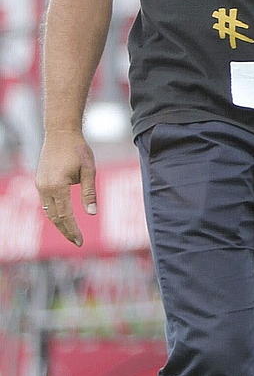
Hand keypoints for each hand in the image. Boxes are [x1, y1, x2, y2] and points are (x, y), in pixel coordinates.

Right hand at [34, 130, 96, 246]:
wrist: (60, 133)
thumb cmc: (78, 150)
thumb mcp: (89, 170)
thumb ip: (89, 192)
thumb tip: (92, 214)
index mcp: (57, 186)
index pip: (65, 216)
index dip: (73, 230)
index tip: (80, 242)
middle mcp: (45, 188)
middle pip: (54, 217)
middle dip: (66, 231)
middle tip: (77, 242)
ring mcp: (40, 185)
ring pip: (48, 211)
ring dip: (59, 223)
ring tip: (72, 233)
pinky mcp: (39, 181)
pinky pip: (46, 202)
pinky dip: (54, 212)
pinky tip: (63, 217)